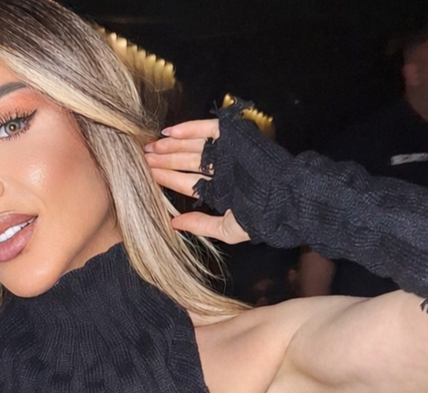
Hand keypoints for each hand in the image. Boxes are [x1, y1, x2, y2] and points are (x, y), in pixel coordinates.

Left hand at [144, 119, 249, 244]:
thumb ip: (200, 225)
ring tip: (151, 146)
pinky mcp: (234, 136)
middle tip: (143, 157)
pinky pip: (208, 129)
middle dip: (165, 160)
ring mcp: (226, 151)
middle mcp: (220, 169)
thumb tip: (173, 224)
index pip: (187, 182)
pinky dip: (189, 129)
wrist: (284, 199)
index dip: (167, 179)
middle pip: (186, 162)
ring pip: (193, 146)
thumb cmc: (260, 217)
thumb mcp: (226, 228)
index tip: (147, 176)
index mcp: (219, 190)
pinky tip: (170, 132)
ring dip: (172, 146)